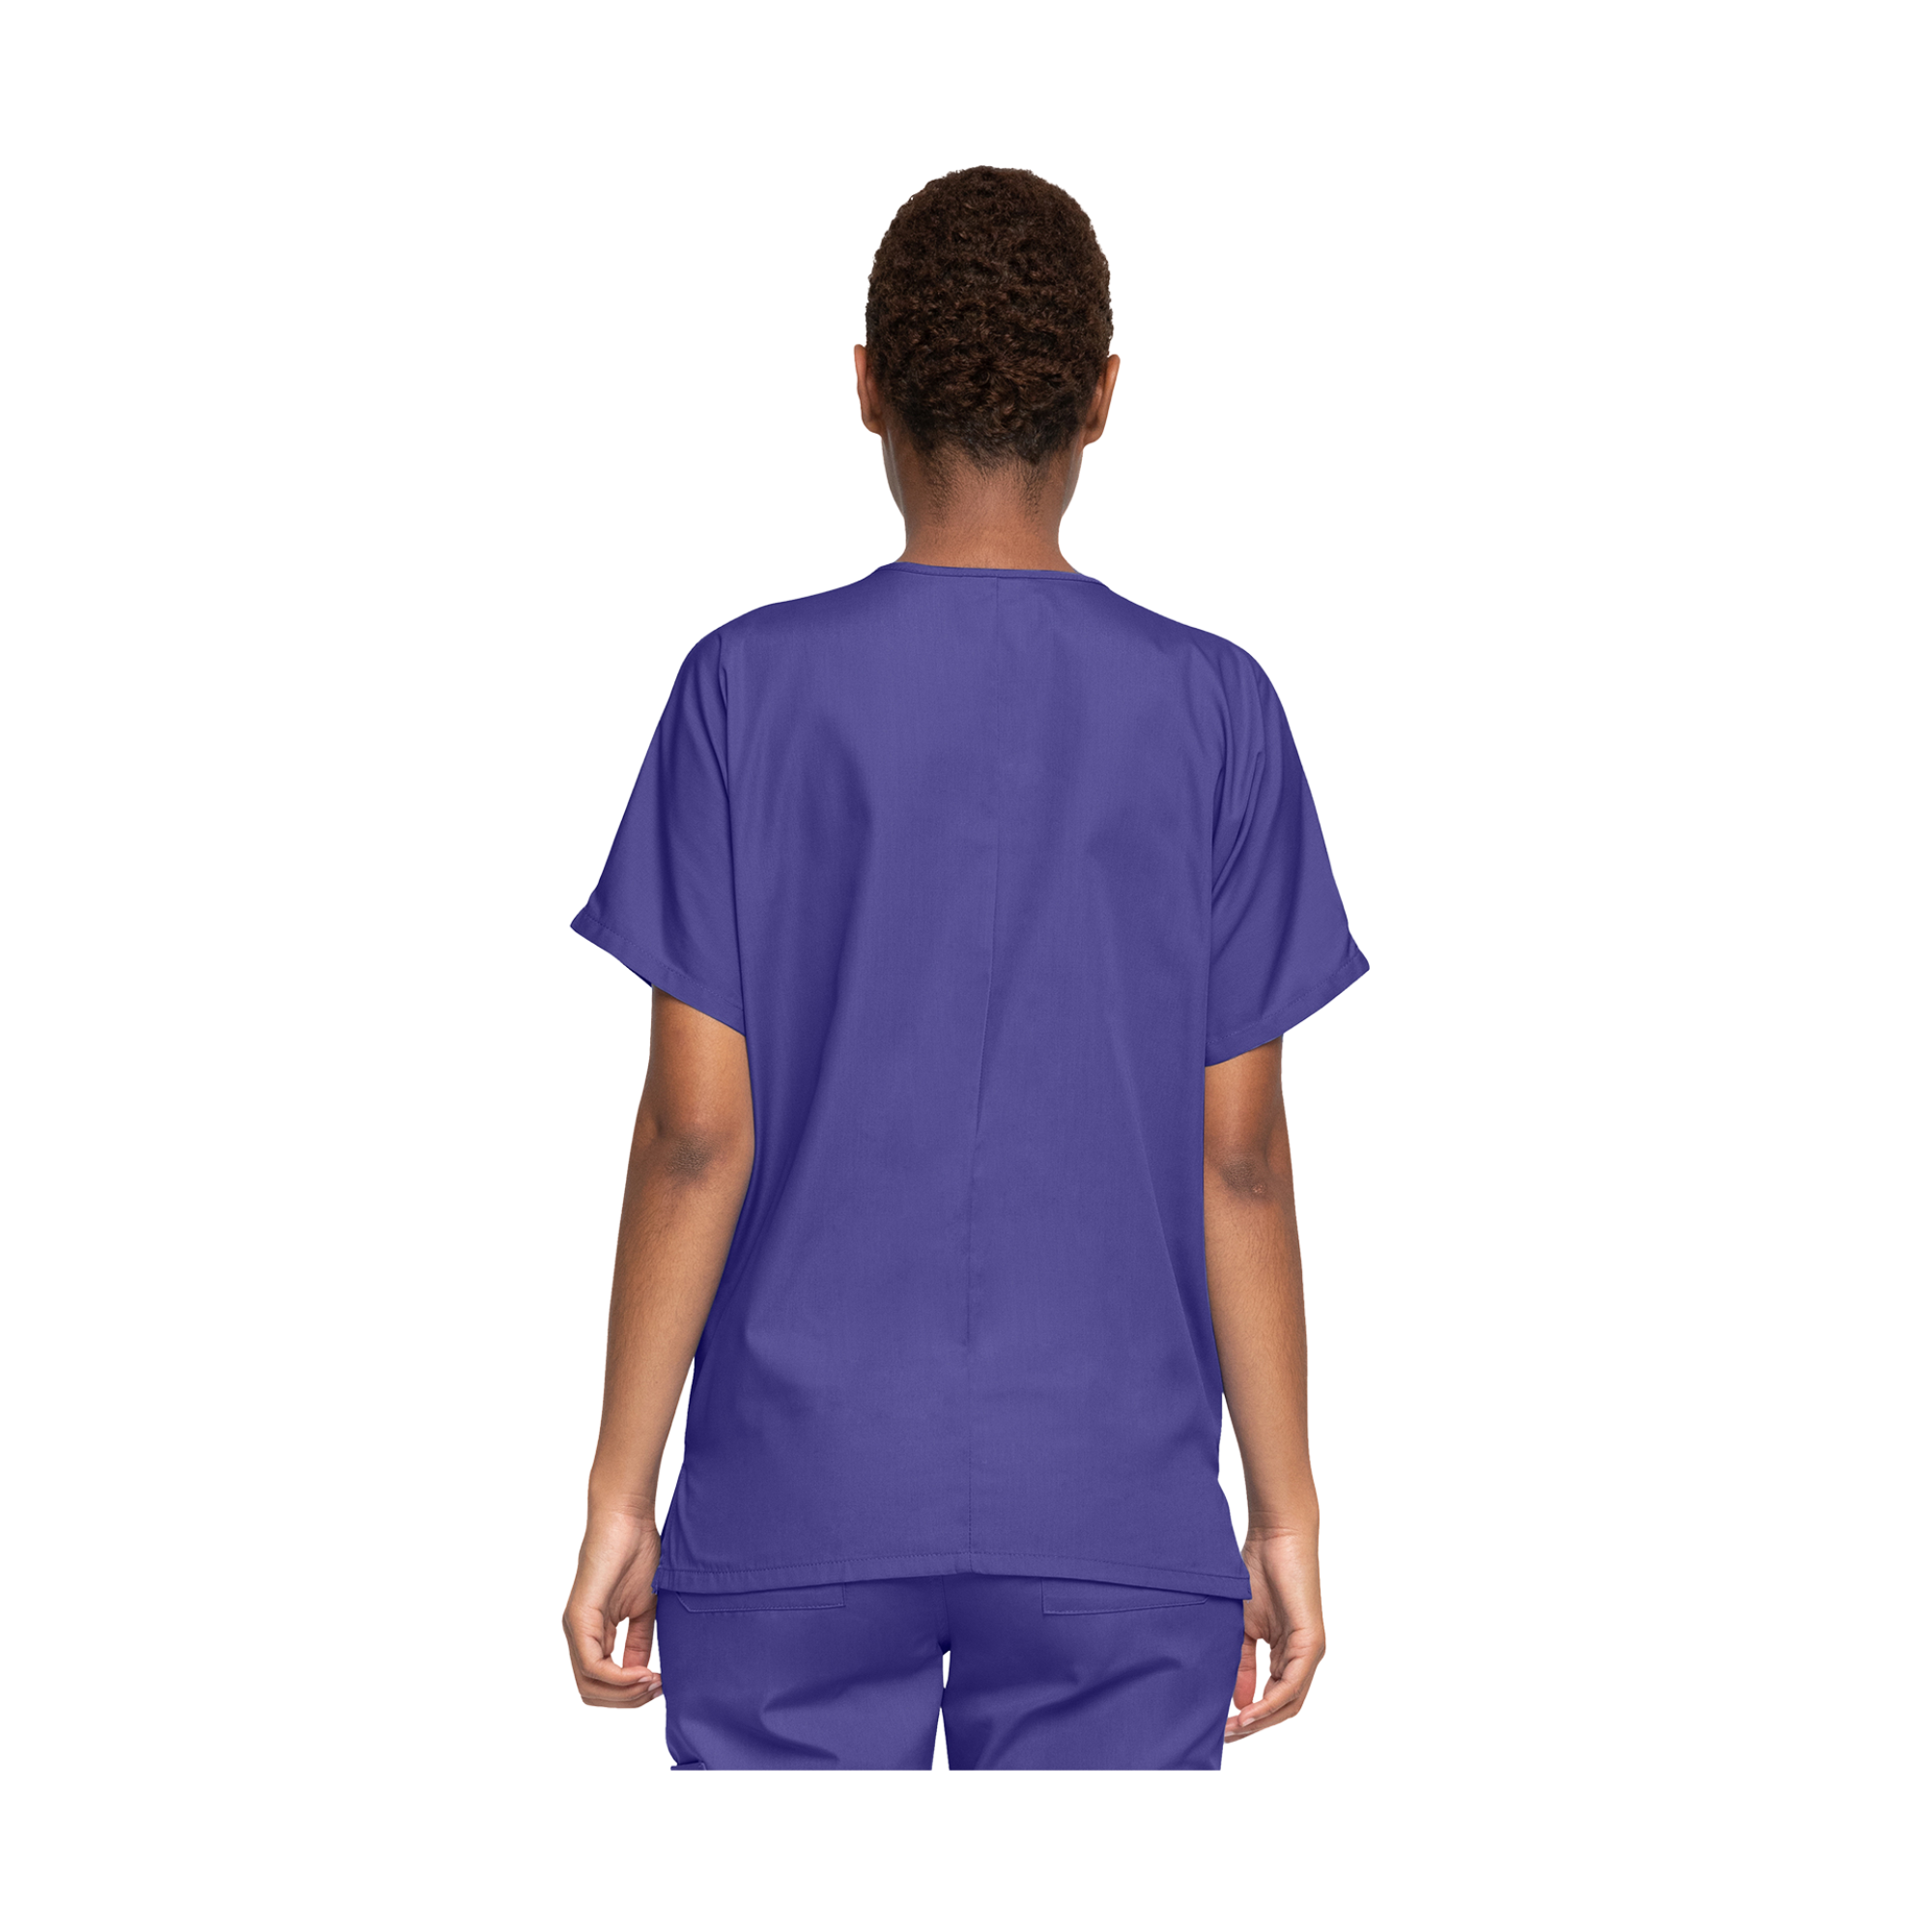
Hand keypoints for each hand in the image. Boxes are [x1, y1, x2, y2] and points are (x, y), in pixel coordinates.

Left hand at [563, 1507, 662, 1707]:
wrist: (628, 1519)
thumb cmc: (638, 1554)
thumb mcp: (644, 1609)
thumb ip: (639, 1643)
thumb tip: (643, 1678)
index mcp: (594, 1633)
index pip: (602, 1684)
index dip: (632, 1693)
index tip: (663, 1684)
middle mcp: (579, 1635)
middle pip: (592, 1693)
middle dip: (628, 1700)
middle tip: (659, 1688)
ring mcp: (575, 1628)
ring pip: (589, 1685)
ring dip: (625, 1692)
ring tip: (654, 1681)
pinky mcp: (578, 1617)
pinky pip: (593, 1664)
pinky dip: (619, 1676)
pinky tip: (644, 1671)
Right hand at [1225, 1527, 1324, 1741]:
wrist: (1275, 1537)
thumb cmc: (1259, 1572)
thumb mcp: (1244, 1627)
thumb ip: (1242, 1663)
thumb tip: (1239, 1703)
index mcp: (1288, 1654)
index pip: (1274, 1699)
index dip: (1250, 1718)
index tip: (1222, 1728)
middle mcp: (1303, 1657)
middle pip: (1284, 1708)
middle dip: (1255, 1726)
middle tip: (1225, 1735)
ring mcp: (1310, 1651)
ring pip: (1290, 1701)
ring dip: (1262, 1720)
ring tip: (1234, 1728)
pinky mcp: (1312, 1642)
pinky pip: (1293, 1683)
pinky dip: (1271, 1701)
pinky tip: (1251, 1711)